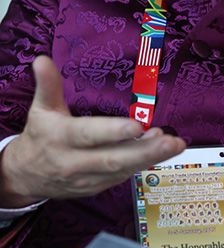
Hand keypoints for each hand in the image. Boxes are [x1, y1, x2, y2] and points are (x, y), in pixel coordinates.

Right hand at [0, 55, 185, 206]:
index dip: (113, 132)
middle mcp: (75, 162)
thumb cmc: (40, 136)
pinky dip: (141, 165)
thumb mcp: (40, 108)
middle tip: (172, 141)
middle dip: (145, 151)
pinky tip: (159, 151)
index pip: (89, 135)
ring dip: (150, 157)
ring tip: (174, 144)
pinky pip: (122, 178)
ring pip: (122, 171)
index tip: (137, 125)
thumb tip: (43, 59)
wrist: (26, 176)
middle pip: (113, 159)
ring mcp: (87, 179)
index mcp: (61, 138)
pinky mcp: (97, 187)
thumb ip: (47, 84)